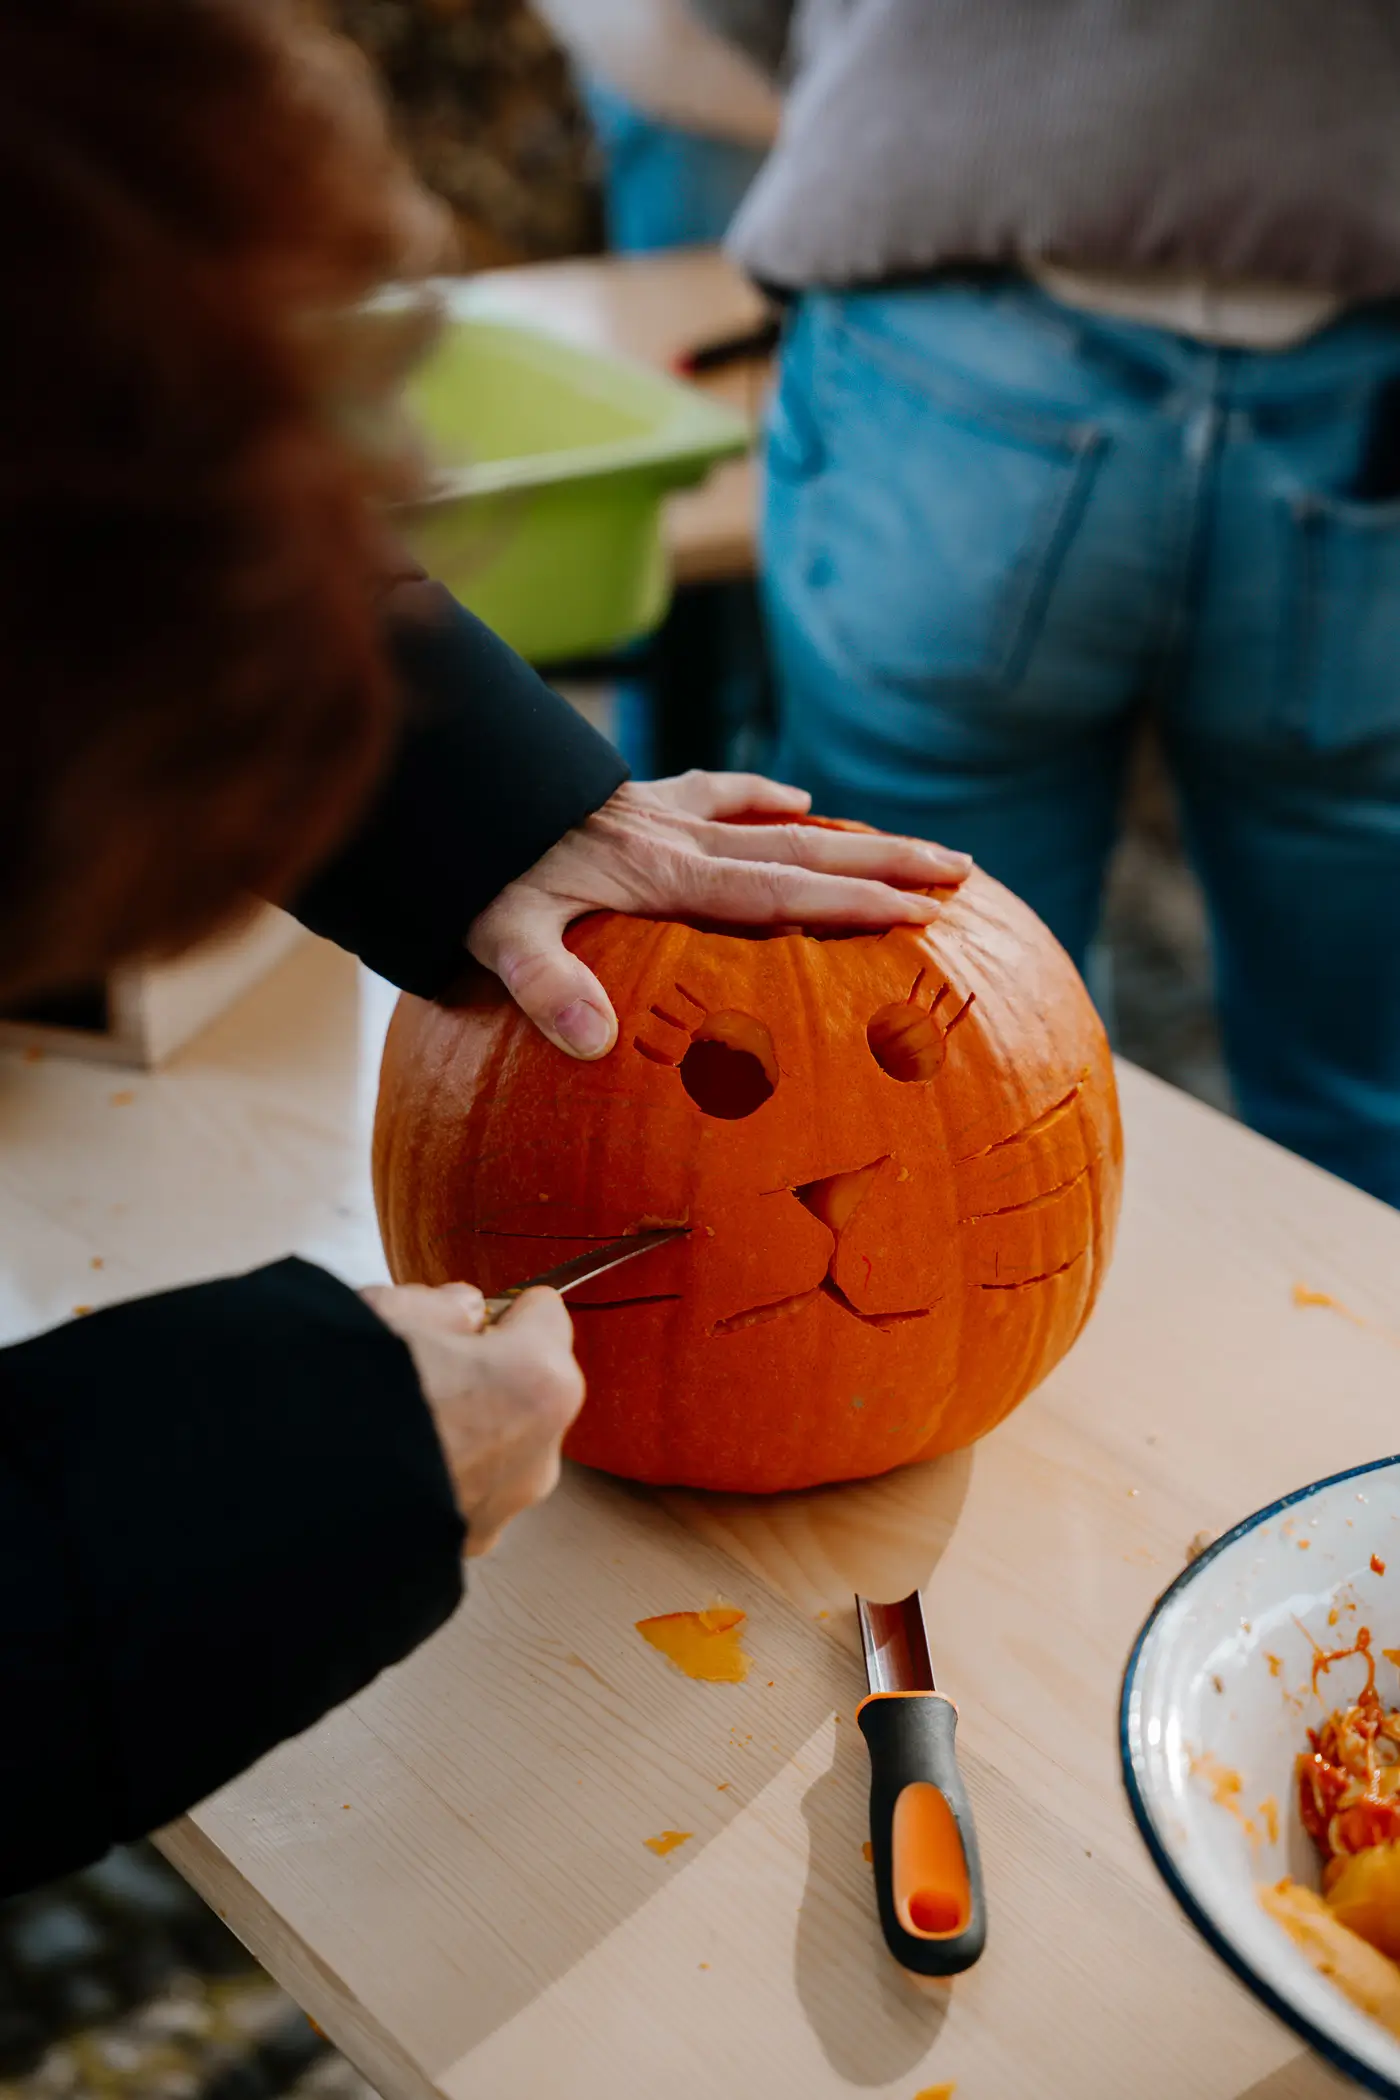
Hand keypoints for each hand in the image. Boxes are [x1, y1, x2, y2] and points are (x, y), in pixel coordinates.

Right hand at [361, 1281, 582, 1555]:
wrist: (301, 1500)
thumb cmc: (349, 1399)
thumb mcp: (388, 1314)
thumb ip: (439, 1305)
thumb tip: (459, 1310)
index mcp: (537, 1380)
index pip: (546, 1314)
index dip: (500, 1309)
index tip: (463, 1315)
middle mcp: (540, 1450)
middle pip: (528, 1385)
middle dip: (486, 1372)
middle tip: (421, 1366)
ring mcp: (507, 1504)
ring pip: (500, 1442)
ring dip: (465, 1428)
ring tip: (396, 1421)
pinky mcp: (470, 1542)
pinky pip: (470, 1489)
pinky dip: (444, 1474)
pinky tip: (391, 1464)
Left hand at [467, 772, 971, 1058]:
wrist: (452, 783)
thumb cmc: (479, 871)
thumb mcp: (501, 934)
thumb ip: (546, 986)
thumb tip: (591, 1045)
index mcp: (665, 875)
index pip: (778, 892)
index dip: (850, 902)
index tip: (918, 914)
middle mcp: (679, 837)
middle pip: (801, 849)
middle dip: (884, 862)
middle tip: (960, 871)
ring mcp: (664, 812)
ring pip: (777, 821)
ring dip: (849, 834)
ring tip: (915, 845)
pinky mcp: (642, 796)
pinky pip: (720, 791)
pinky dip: (763, 795)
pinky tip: (796, 799)